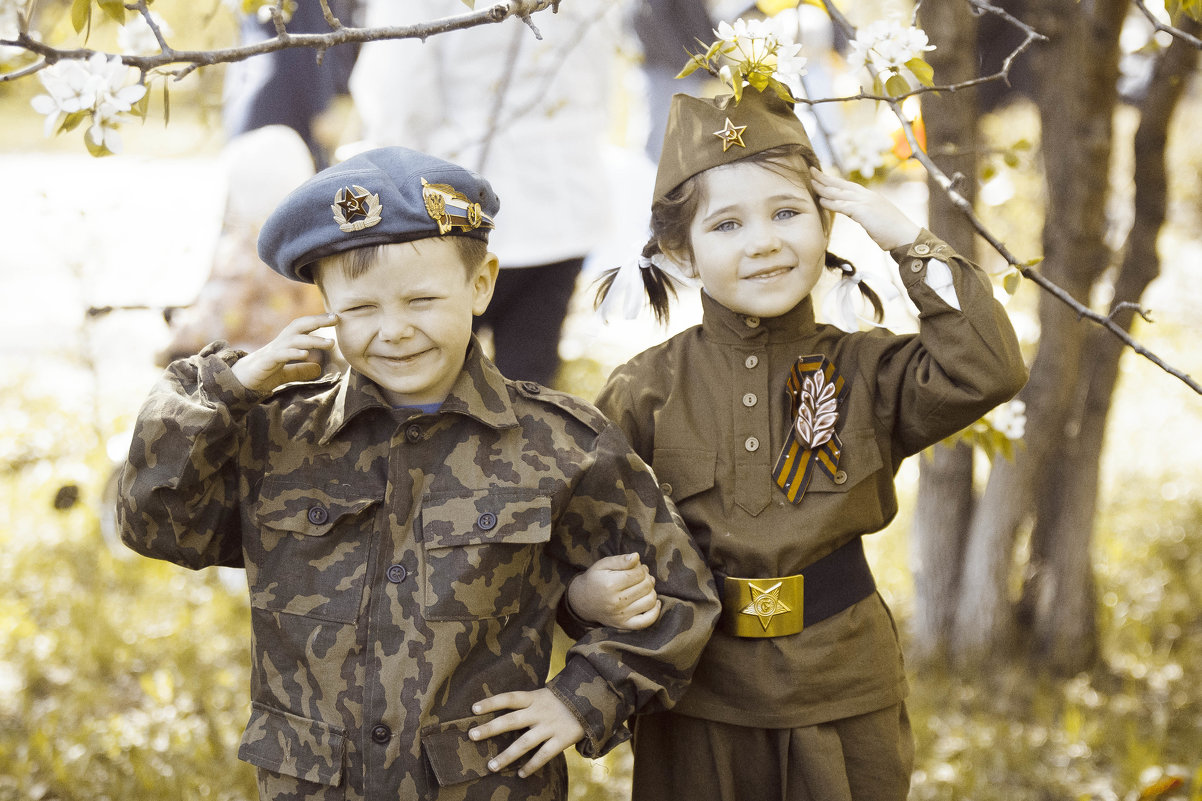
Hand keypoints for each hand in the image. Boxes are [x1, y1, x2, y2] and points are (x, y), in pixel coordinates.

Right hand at [231, 313, 336, 392]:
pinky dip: (293, 353)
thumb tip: (319, 369)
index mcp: (285, 343)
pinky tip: (306, 355)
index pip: (303, 327)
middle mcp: (279, 343)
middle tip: (336, 319)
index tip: (336, 318)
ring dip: (313, 340)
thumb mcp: (285, 374)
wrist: (238, 383)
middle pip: (299, 326)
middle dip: (317, 321)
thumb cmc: (261, 375)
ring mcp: (272, 352)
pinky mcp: (265, 363)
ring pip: (293, 340)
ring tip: (330, 344)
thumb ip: (300, 370)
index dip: (318, 321)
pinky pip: (280, 355)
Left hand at [468, 688, 584, 777]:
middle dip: (490, 728)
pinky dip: (532, 765)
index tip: (473, 709)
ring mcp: (551, 726)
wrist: (592, 702)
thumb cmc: (561, 701)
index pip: (509, 698)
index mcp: (535, 698)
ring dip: (507, 756)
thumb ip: (526, 704)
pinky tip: (521, 774)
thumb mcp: (544, 696)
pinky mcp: (562, 739)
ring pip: (525, 743)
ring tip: (491, 767)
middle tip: (472, 735)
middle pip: (511, 720)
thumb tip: (501, 712)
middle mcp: (540, 711)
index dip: (491, 702)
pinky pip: (544, 755)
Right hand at [567, 553, 660, 629]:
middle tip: (640, 575)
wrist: (582, 601)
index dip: (640, 567)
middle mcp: (616, 602)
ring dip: (651, 591)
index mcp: (611, 584)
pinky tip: (654, 601)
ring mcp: (621, 615)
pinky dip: (655, 611)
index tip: (635, 567)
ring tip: (643, 586)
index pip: (639, 573)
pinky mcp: (624, 625)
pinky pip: (647, 621)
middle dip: (646, 577)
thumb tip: (637, 556)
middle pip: (646, 586)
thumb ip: (620, 560)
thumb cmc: (594, 579)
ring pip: (650, 601)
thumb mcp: (603, 564)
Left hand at [810, 168, 920, 251]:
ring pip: (840, 193)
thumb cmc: (893, 232)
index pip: (848, 186)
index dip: (835, 181)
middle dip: (825, 178)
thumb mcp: (876, 218)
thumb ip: (865, 213)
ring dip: (824, 188)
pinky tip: (821, 200)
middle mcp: (867, 196)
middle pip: (842, 184)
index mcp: (870, 196)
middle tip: (811, 171)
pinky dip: (831, 203)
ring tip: (811, 183)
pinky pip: (843, 205)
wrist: (906, 236)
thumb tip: (856, 213)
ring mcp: (866, 202)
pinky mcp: (863, 211)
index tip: (823, 176)